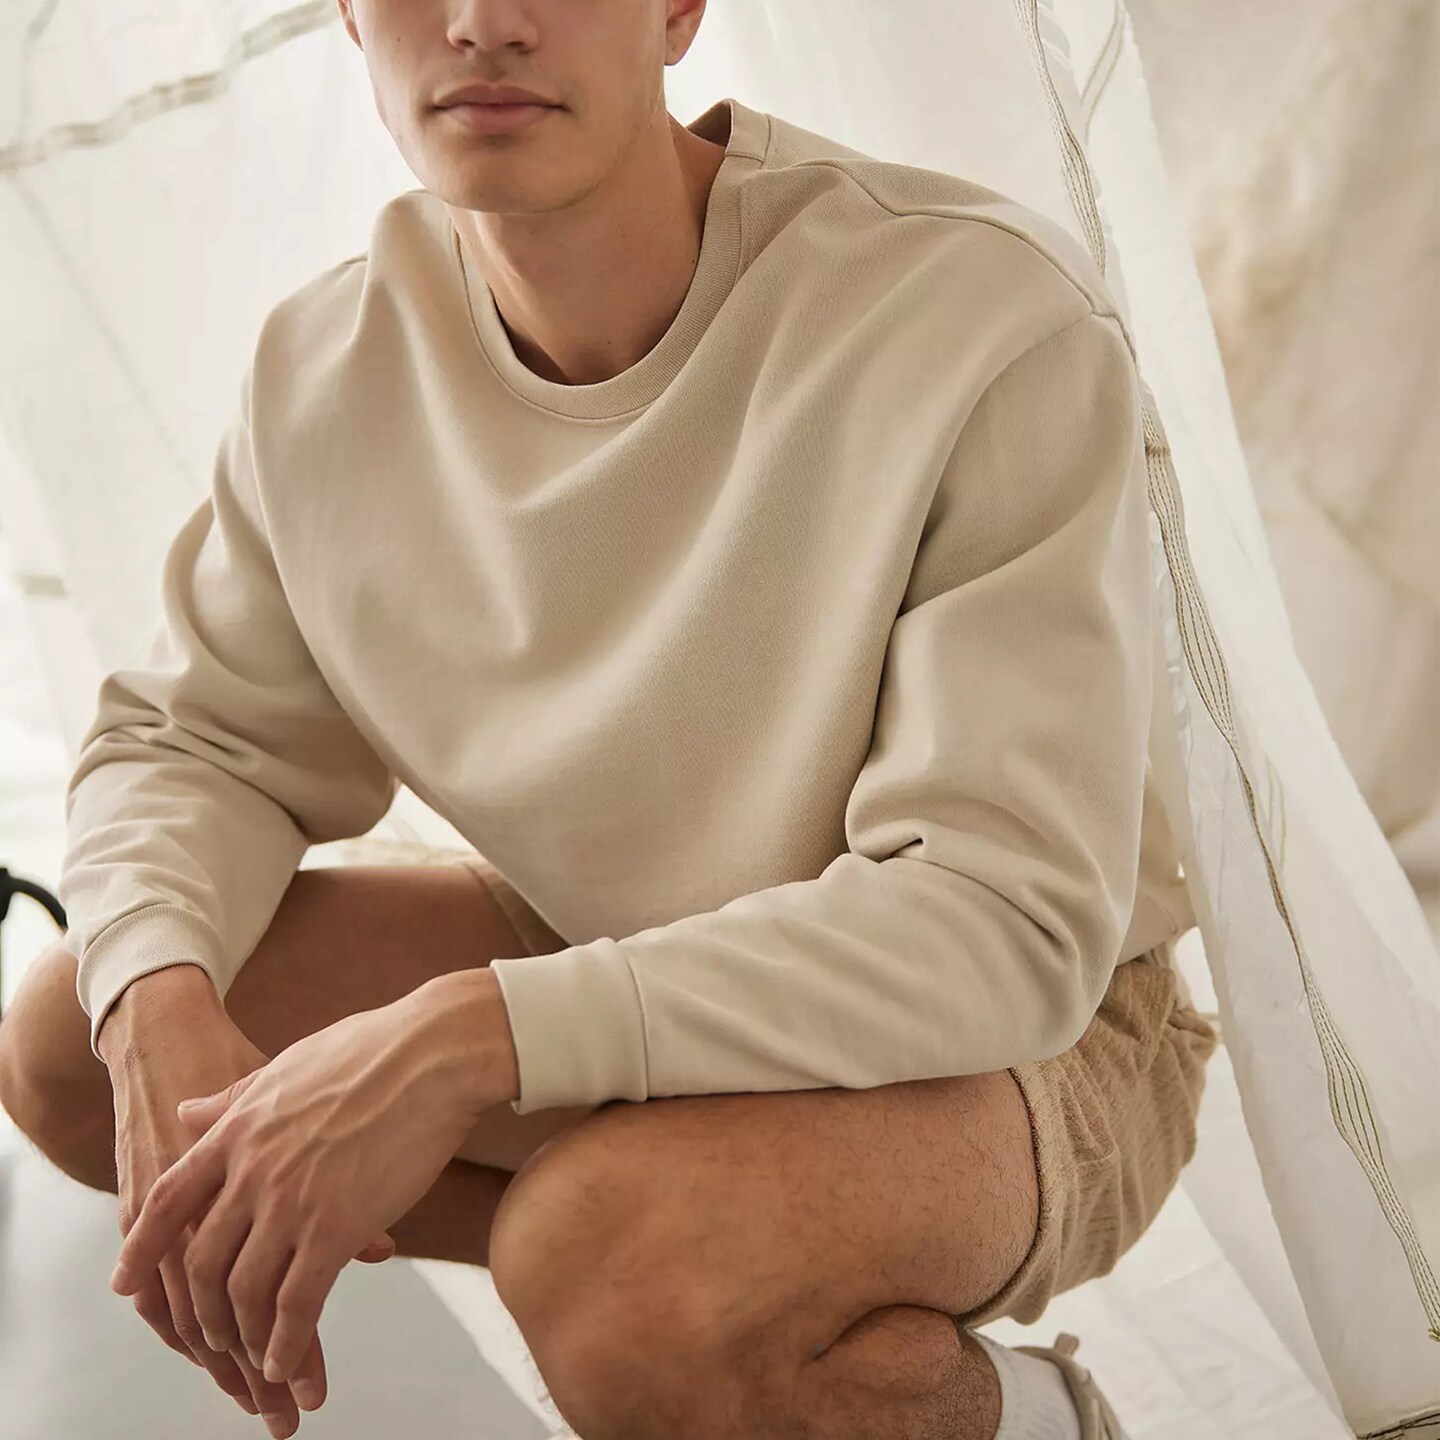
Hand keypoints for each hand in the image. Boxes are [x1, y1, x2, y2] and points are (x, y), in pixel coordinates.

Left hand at [108, 1010, 394, 1432]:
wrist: (435, 1052)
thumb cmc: (374, 1049)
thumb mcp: (286, 1065)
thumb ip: (233, 1098)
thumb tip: (188, 1112)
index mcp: (237, 1129)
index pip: (167, 1201)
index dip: (142, 1248)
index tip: (125, 1284)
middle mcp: (252, 1170)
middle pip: (201, 1261)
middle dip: (203, 1312)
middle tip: (213, 1341)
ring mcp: (291, 1201)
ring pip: (244, 1291)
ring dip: (244, 1337)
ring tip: (255, 1363)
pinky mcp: (337, 1226)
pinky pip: (297, 1303)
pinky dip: (286, 1343)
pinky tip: (286, 1361)